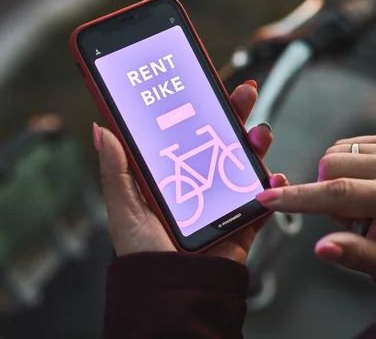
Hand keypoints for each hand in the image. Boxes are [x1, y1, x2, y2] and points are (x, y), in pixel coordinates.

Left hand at [94, 80, 287, 263]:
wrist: (170, 293)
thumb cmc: (142, 255)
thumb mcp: (123, 207)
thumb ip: (115, 169)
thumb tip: (101, 128)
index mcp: (174, 174)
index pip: (189, 132)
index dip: (200, 107)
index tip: (207, 83)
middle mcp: (202, 182)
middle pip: (223, 140)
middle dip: (236, 114)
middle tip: (244, 93)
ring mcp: (225, 200)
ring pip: (247, 164)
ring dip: (258, 144)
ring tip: (259, 134)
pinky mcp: (243, 221)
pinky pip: (264, 202)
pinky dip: (274, 189)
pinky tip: (274, 177)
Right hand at [256, 135, 375, 281]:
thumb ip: (353, 255)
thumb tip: (321, 248)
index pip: (340, 193)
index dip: (300, 197)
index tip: (267, 198)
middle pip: (330, 167)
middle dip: (324, 191)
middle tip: (347, 215)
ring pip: (333, 153)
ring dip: (333, 179)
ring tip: (357, 199)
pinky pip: (344, 145)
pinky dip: (343, 167)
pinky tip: (361, 183)